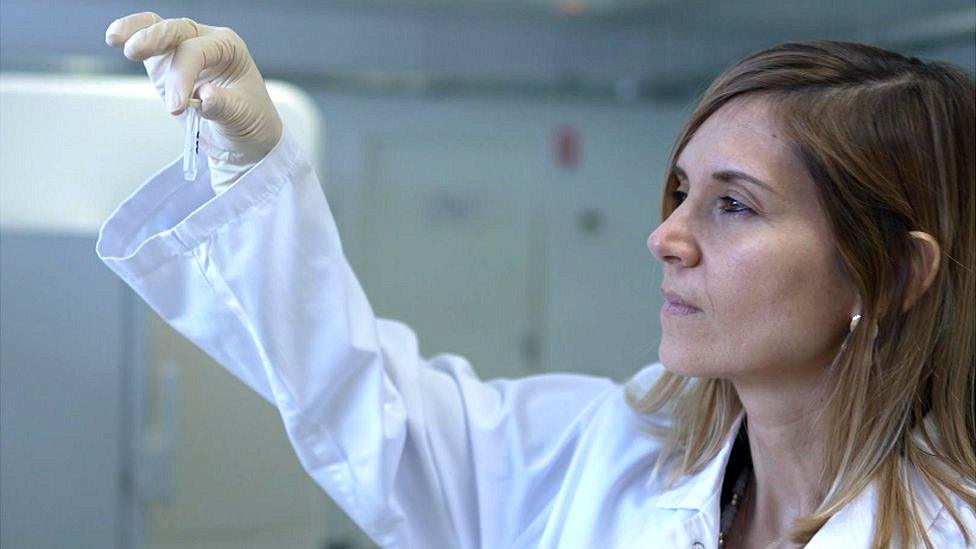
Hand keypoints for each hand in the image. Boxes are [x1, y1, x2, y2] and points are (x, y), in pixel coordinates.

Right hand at [106, 12, 282, 188]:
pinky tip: (114, 38)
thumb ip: (224, 106)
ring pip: (157, 28)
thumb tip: (205, 97)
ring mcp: (184, 51)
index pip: (198, 51)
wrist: (245, 135)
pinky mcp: (166, 64)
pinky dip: (130, 37)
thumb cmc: (250, 120)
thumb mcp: (243, 116)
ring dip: (136, 31)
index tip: (176, 106)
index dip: (183, 76)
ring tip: (116, 39)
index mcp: (228, 47)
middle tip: (134, 54)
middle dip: (155, 39)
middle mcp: (206, 41)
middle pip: (177, 30)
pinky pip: (146, 43)